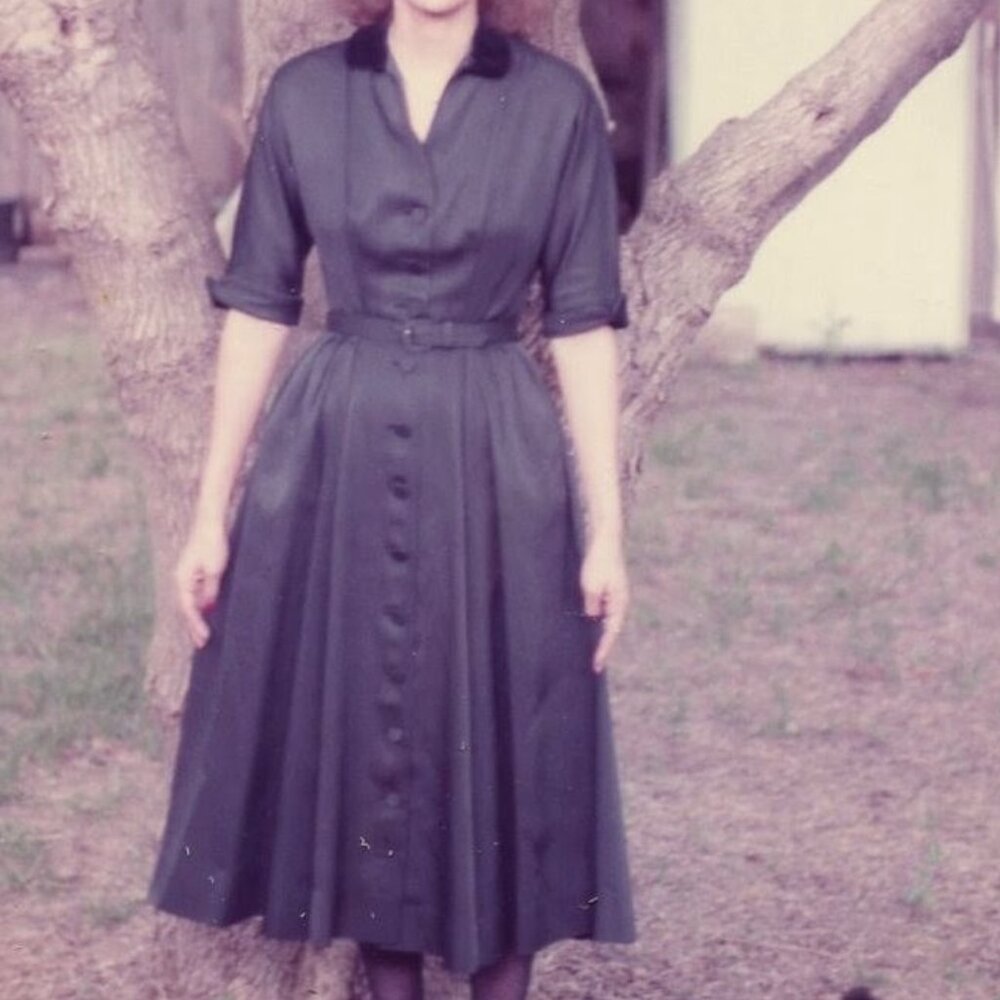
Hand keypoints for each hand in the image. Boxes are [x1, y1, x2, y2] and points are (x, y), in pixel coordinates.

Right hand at [175, 522, 229, 647]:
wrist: (209, 524)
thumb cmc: (212, 544)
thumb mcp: (215, 570)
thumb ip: (210, 591)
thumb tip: (207, 609)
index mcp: (182, 580)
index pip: (188, 609)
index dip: (195, 625)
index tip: (204, 638)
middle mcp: (181, 580)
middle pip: (186, 609)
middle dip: (193, 627)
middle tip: (202, 644)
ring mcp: (186, 576)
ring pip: (189, 603)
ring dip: (195, 619)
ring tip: (201, 636)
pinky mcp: (193, 573)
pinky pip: (194, 595)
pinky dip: (199, 607)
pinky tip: (205, 615)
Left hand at [580, 531, 628, 672]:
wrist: (606, 541)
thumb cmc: (598, 562)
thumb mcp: (591, 586)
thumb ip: (592, 605)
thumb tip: (593, 618)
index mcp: (619, 604)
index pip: (611, 633)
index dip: (603, 650)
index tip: (596, 665)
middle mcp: (620, 603)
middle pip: (612, 630)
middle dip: (603, 646)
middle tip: (595, 664)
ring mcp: (616, 597)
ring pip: (608, 621)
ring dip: (600, 635)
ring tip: (591, 650)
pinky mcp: (610, 590)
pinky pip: (604, 611)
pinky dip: (597, 621)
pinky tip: (589, 626)